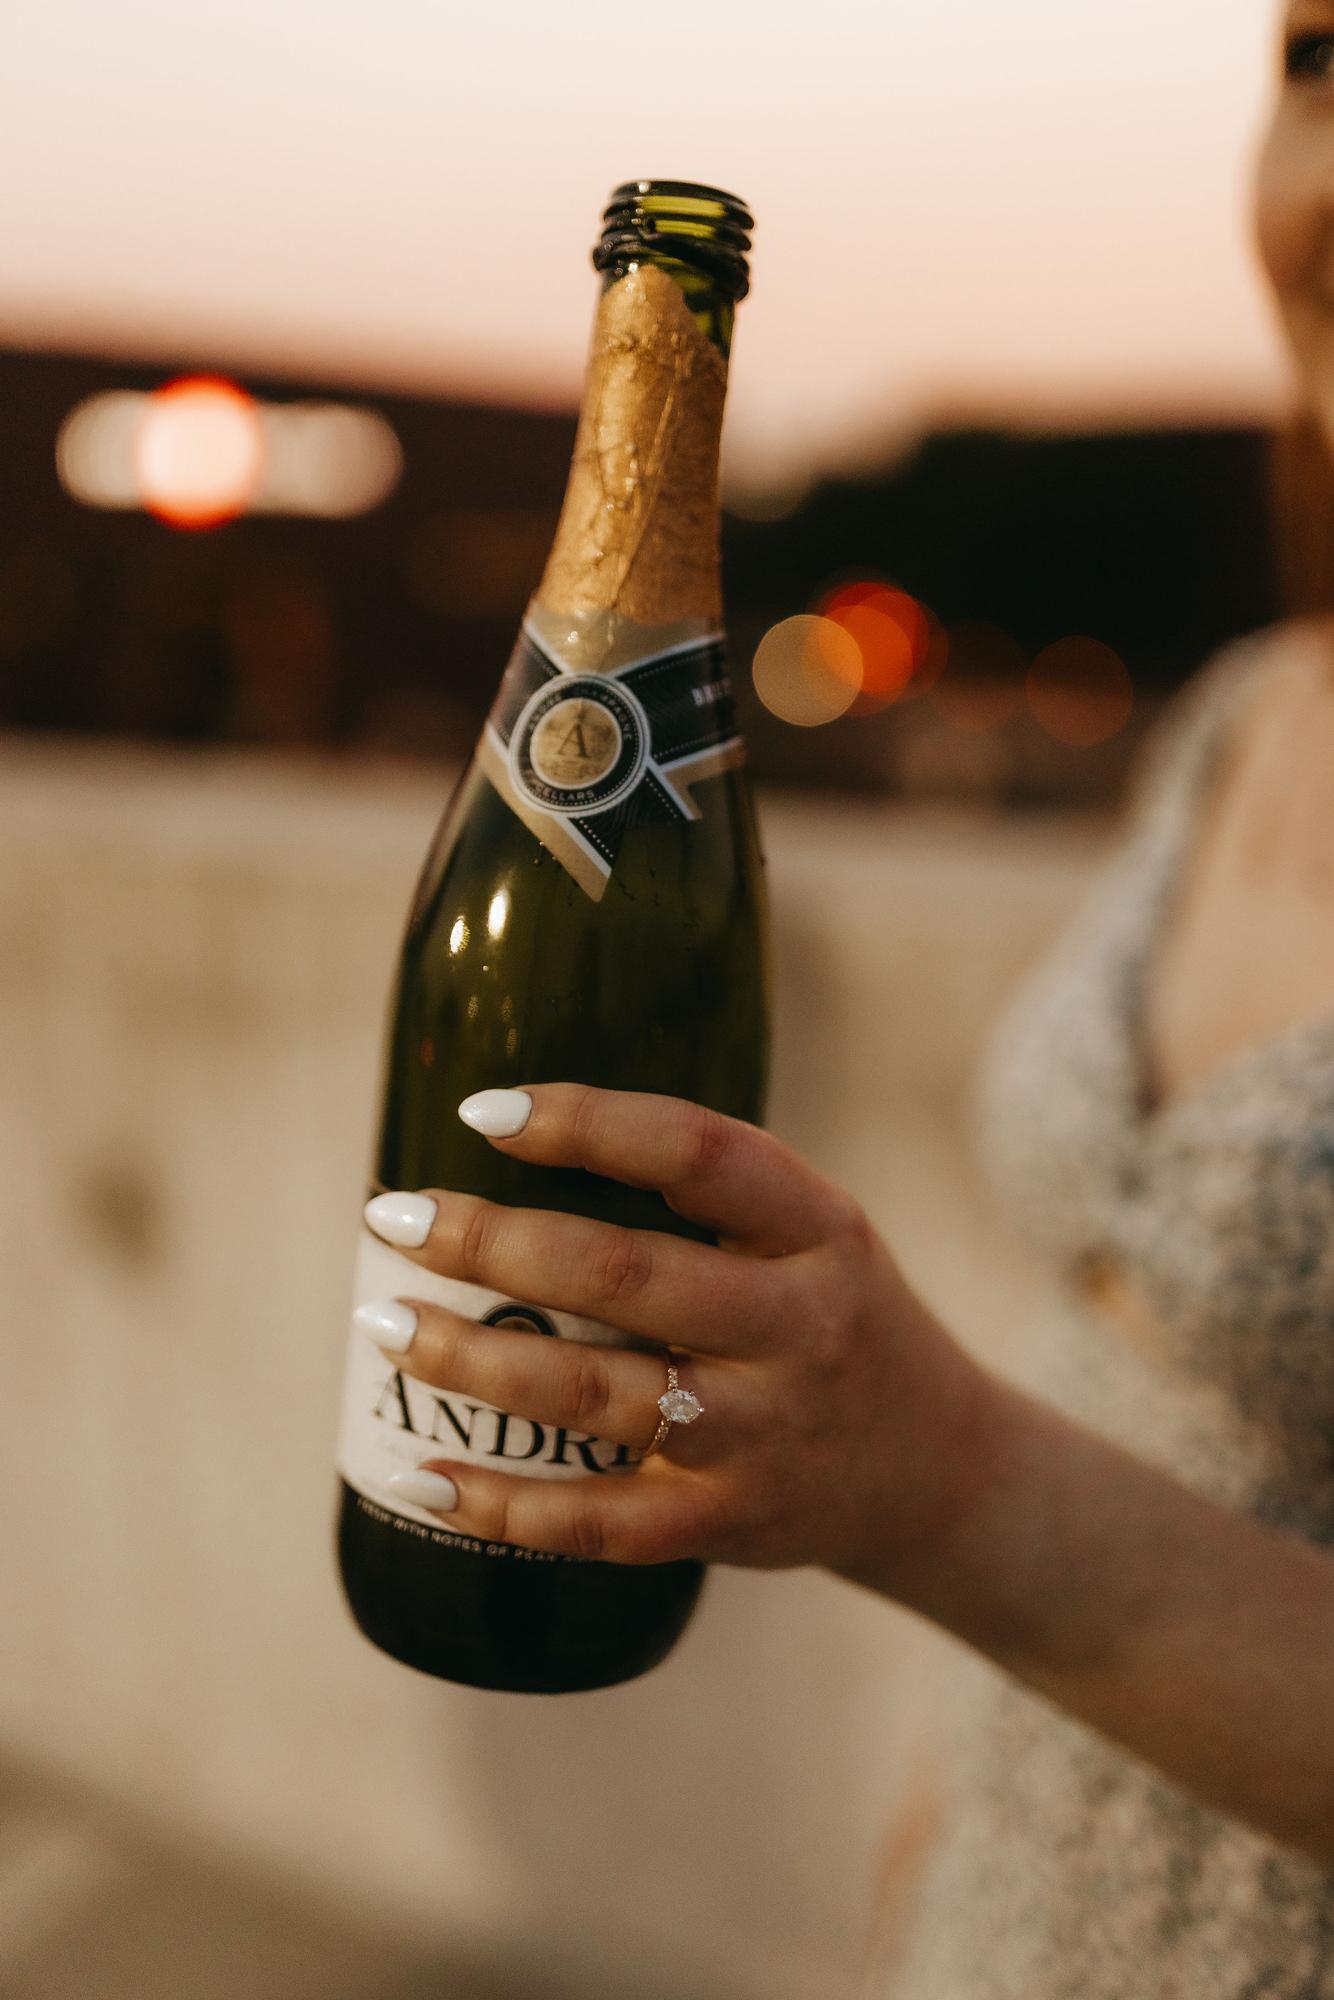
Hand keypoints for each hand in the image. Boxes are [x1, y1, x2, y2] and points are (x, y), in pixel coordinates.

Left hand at [363, 1085, 992, 1584]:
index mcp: (818, 1228)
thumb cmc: (833, 1319)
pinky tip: (418, 1474)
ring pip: (595, 1396)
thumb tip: (514, 1136)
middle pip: (623, 1274)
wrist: (936, 1472)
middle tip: (390, 1218)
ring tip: (382, 1327)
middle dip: (490, 1244)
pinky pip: (596, 1522)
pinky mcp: (727, 1523)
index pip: (697, 1152)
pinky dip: (499, 1504)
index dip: (586, 1123)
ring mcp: (763, 1435)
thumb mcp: (814, 1231)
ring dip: (472, 1361)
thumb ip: (703, 1195)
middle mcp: (797, 1326)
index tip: (482, 1112)